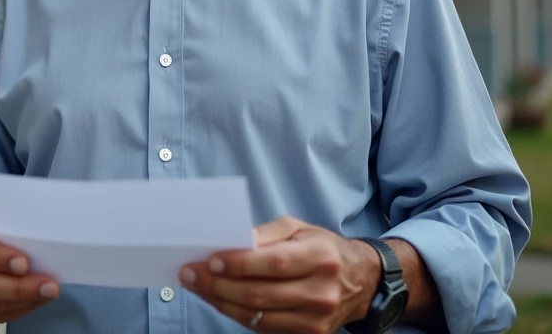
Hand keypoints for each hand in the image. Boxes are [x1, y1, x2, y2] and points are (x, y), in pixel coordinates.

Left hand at [179, 216, 379, 332]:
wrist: (361, 280)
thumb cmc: (323, 248)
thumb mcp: (300, 228)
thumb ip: (266, 233)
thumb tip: (232, 240)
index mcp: (320, 257)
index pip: (274, 263)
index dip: (239, 264)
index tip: (210, 259)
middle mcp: (320, 291)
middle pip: (260, 294)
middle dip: (218, 285)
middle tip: (190, 273)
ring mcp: (315, 319)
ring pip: (258, 315)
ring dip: (221, 301)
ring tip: (197, 286)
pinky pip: (263, 327)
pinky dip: (236, 313)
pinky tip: (218, 299)